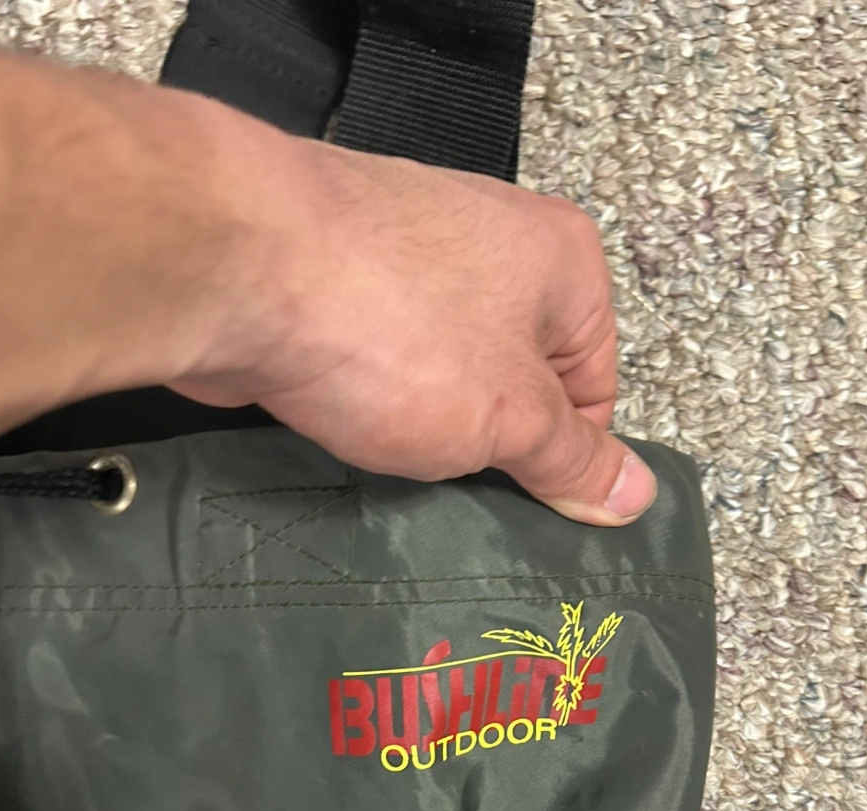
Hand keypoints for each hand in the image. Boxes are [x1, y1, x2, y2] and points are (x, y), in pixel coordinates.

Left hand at [173, 121, 656, 525]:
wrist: (233, 267)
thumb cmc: (390, 324)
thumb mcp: (511, 416)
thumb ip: (573, 459)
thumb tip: (633, 494)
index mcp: (561, 262)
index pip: (594, 388)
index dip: (563, 458)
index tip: (533, 506)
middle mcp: (490, 247)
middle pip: (516, 383)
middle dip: (490, 447)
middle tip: (463, 498)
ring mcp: (407, 263)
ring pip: (441, 381)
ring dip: (425, 434)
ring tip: (398, 467)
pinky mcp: (337, 289)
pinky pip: (377, 369)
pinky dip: (368, 411)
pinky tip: (348, 439)